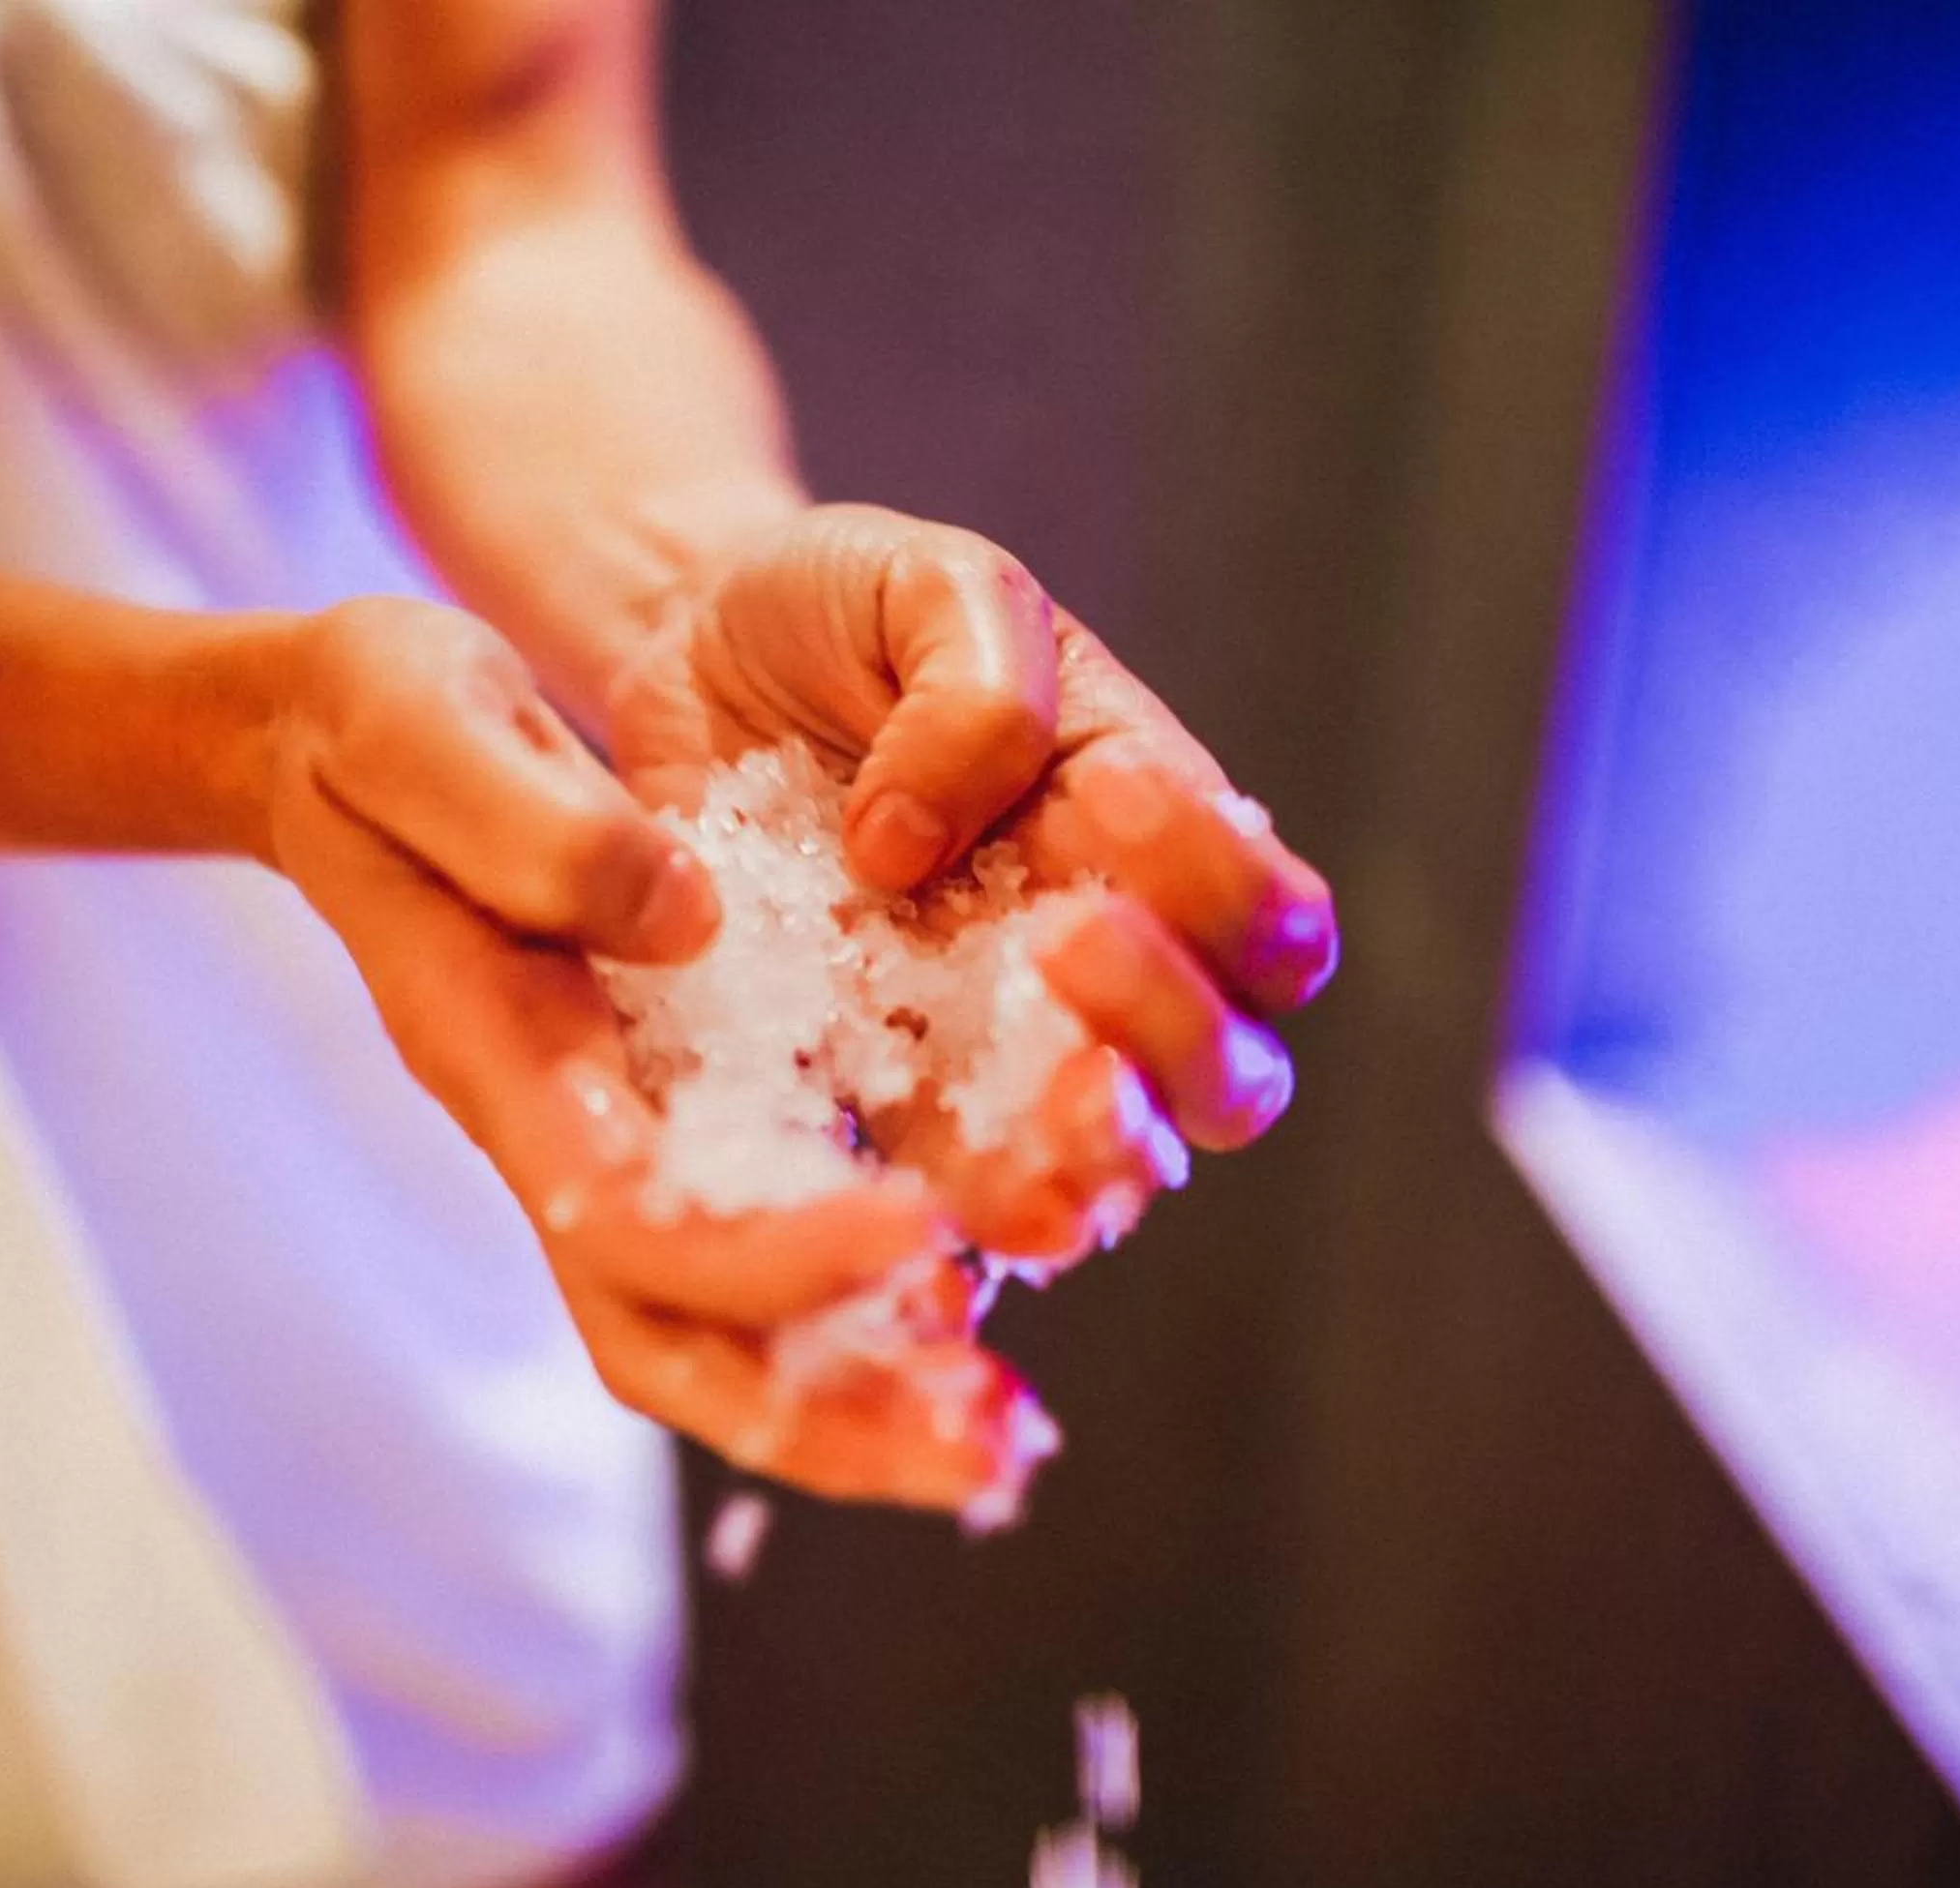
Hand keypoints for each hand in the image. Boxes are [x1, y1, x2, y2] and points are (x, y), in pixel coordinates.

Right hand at [264, 596, 1029, 1509]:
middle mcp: (553, 1131)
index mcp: (498, 1049)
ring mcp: (604, 1139)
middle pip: (669, 1338)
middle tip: (998, 1451)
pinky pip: (753, 1254)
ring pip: (714, 1333)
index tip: (920, 1229)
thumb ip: (535, 823)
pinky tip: (972, 1309)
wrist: (331, 738)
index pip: (628, 1213)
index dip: (771, 1249)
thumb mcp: (426, 719)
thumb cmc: (377, 719)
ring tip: (1007, 1439)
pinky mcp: (659, 1114)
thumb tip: (681, 919)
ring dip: (860, 1403)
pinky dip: (853, 1313)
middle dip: (827, 1413)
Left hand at [610, 504, 1339, 1260]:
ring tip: (1021, 1124)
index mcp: (1160, 849)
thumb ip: (972, 691)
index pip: (1273, 926)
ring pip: (1104, 1176)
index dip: (1224, 890)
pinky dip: (924, 1229)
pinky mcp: (869, 1113)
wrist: (686, 657)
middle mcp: (1103, 980)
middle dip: (1167, 1035)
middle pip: (1226, 1082)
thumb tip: (912, 850)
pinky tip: (893, 1212)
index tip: (1104, 792)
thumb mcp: (927, 586)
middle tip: (1063, 943)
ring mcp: (992, 1063)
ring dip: (1077, 1161)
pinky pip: (922, 1211)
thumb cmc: (844, 615)